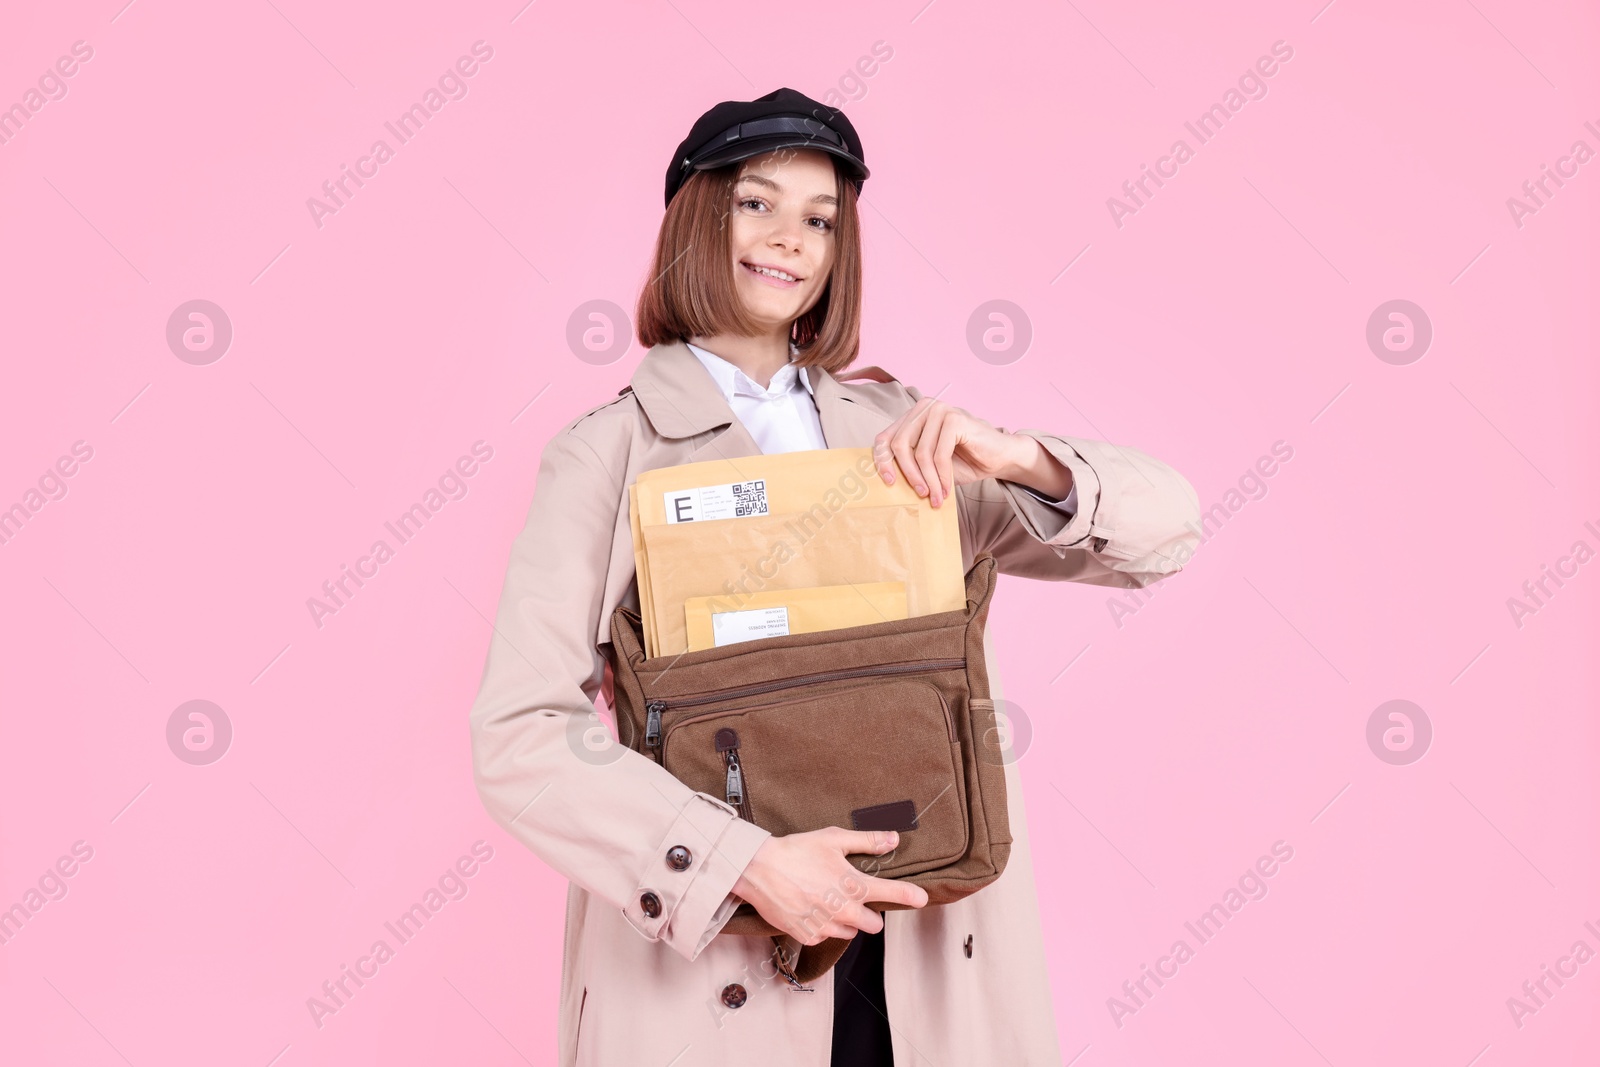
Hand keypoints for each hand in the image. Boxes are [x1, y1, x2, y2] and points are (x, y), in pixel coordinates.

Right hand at [730, 827, 928, 944]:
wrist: (758, 870)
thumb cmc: (796, 851)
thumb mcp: (833, 839)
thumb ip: (867, 841)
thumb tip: (893, 839)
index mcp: (853, 885)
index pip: (891, 893)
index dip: (910, 896)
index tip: (922, 899)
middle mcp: (843, 909)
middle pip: (873, 925)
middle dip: (868, 914)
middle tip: (852, 898)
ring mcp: (826, 925)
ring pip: (850, 932)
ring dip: (847, 921)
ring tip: (828, 902)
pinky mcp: (808, 935)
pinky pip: (826, 937)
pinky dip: (824, 927)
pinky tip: (812, 910)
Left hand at [872, 397, 1033, 507]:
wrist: (998, 458)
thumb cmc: (963, 461)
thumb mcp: (928, 464)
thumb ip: (908, 464)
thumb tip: (885, 479)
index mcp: (912, 416)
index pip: (884, 438)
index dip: (882, 461)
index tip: (889, 483)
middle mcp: (923, 408)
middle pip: (899, 445)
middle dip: (909, 475)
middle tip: (920, 495)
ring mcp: (939, 410)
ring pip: (920, 453)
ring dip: (929, 481)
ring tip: (935, 497)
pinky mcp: (954, 419)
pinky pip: (939, 455)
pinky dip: (942, 477)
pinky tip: (946, 490)